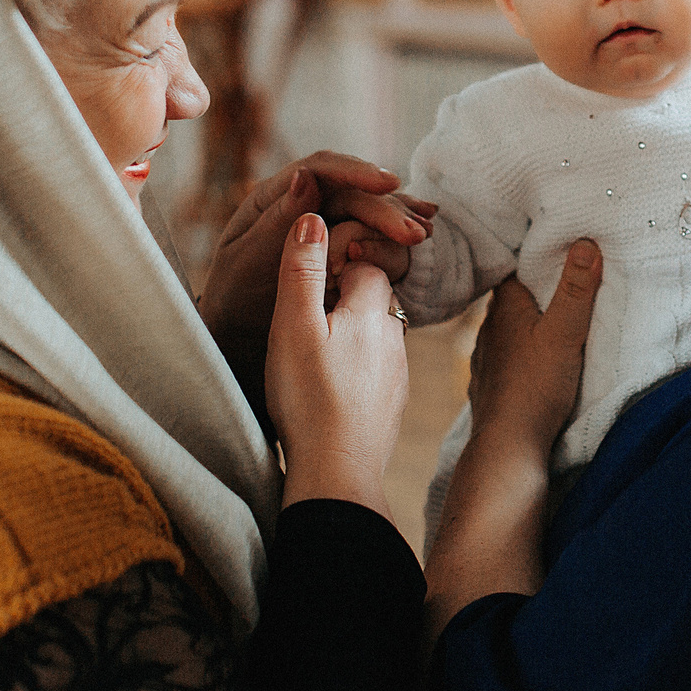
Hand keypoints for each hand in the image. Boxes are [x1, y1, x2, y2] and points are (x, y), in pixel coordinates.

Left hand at [202, 153, 427, 344]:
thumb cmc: (234, 299)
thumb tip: (308, 177)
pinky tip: (425, 227)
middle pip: (352, 191)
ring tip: (425, 232)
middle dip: (386, 208)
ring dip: (399, 216)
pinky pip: (374, 229)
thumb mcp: (246, 262)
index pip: (320, 169)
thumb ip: (276, 223)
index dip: (356, 171)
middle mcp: (303, 201)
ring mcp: (325, 220)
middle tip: (413, 233)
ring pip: (368, 207)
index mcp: (275, 195)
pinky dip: (398, 229)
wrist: (237, 333)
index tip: (388, 182)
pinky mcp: (341, 243)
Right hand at [264, 212, 409, 511]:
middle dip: (345, 293)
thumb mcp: (293, 327)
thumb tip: (314, 216)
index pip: (365, 260)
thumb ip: (302, 270)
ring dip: (351, 331)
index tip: (311, 272)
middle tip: (307, 307)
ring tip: (314, 348)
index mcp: (371, 310)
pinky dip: (356, 365)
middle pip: (373, 296)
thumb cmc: (309, 399)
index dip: (338, 258)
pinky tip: (331, 383)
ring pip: (376, 334)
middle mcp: (394, 337)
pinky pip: (377, 368)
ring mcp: (397, 373)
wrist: (338, 474)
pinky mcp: (391, 404)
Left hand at [465, 240, 599, 459]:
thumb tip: (586, 242)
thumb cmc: (536, 388)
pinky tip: (532, 361)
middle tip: (562, 283)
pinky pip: (504, 358)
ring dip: (525, 324)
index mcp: (505, 308)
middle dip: (534, 291)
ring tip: (550, 320)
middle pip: (512, 298)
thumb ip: (577, 290)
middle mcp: (488, 328)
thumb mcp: (566, 333)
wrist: (507, 446)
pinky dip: (518, 353)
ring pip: (507, 329)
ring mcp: (485, 358)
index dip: (536, 259)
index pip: (516, 269)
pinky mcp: (489, 385)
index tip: (558, 250)